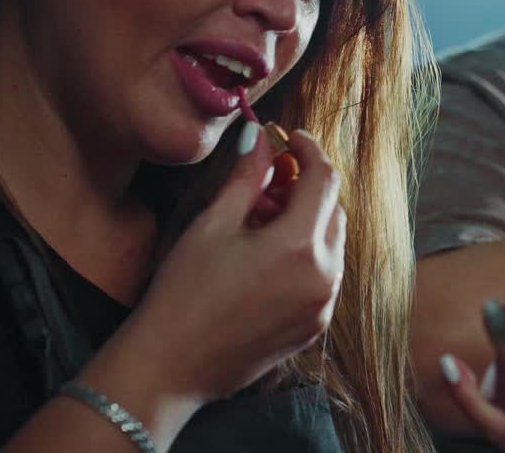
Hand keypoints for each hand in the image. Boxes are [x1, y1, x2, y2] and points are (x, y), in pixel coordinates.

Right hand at [127, 123, 345, 400]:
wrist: (171, 366)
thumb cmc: (184, 294)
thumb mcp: (214, 225)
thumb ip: (246, 178)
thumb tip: (259, 139)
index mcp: (300, 247)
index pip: (325, 179)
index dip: (309, 150)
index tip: (291, 138)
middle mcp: (323, 276)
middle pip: (333, 211)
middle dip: (305, 189)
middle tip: (265, 185)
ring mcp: (322, 305)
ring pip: (331, 243)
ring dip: (306, 223)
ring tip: (258, 225)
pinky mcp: (314, 326)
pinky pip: (324, 275)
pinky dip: (306, 256)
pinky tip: (265, 257)